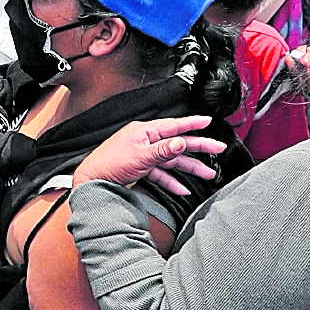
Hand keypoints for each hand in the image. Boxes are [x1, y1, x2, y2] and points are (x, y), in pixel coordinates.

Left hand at [72, 116, 224, 194]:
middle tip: (218, 148)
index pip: (173, 125)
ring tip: (208, 174)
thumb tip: (181, 142)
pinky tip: (183, 188)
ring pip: (172, 160)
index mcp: (144, 131)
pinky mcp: (141, 169)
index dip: (192, 123)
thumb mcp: (140, 156)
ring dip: (190, 167)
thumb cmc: (108, 164)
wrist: (92, 182)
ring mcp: (143, 155)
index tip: (208, 121)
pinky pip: (161, 174)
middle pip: (177, 143)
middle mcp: (145, 141)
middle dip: (199, 147)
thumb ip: (163, 150)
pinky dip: (172, 181)